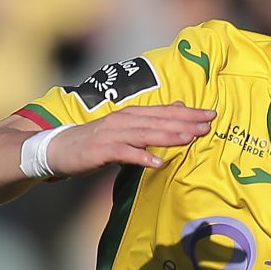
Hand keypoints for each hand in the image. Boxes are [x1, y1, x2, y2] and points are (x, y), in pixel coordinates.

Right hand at [45, 103, 214, 174]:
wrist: (59, 148)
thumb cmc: (96, 140)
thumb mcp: (125, 127)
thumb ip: (151, 120)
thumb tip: (178, 107)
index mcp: (131, 114)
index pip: (164, 111)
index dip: (188, 112)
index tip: (211, 114)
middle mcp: (123, 120)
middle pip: (159, 120)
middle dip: (185, 121)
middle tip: (208, 124)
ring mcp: (111, 134)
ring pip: (145, 133)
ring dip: (168, 135)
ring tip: (190, 138)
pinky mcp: (101, 150)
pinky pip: (124, 154)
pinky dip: (141, 156)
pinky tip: (158, 162)